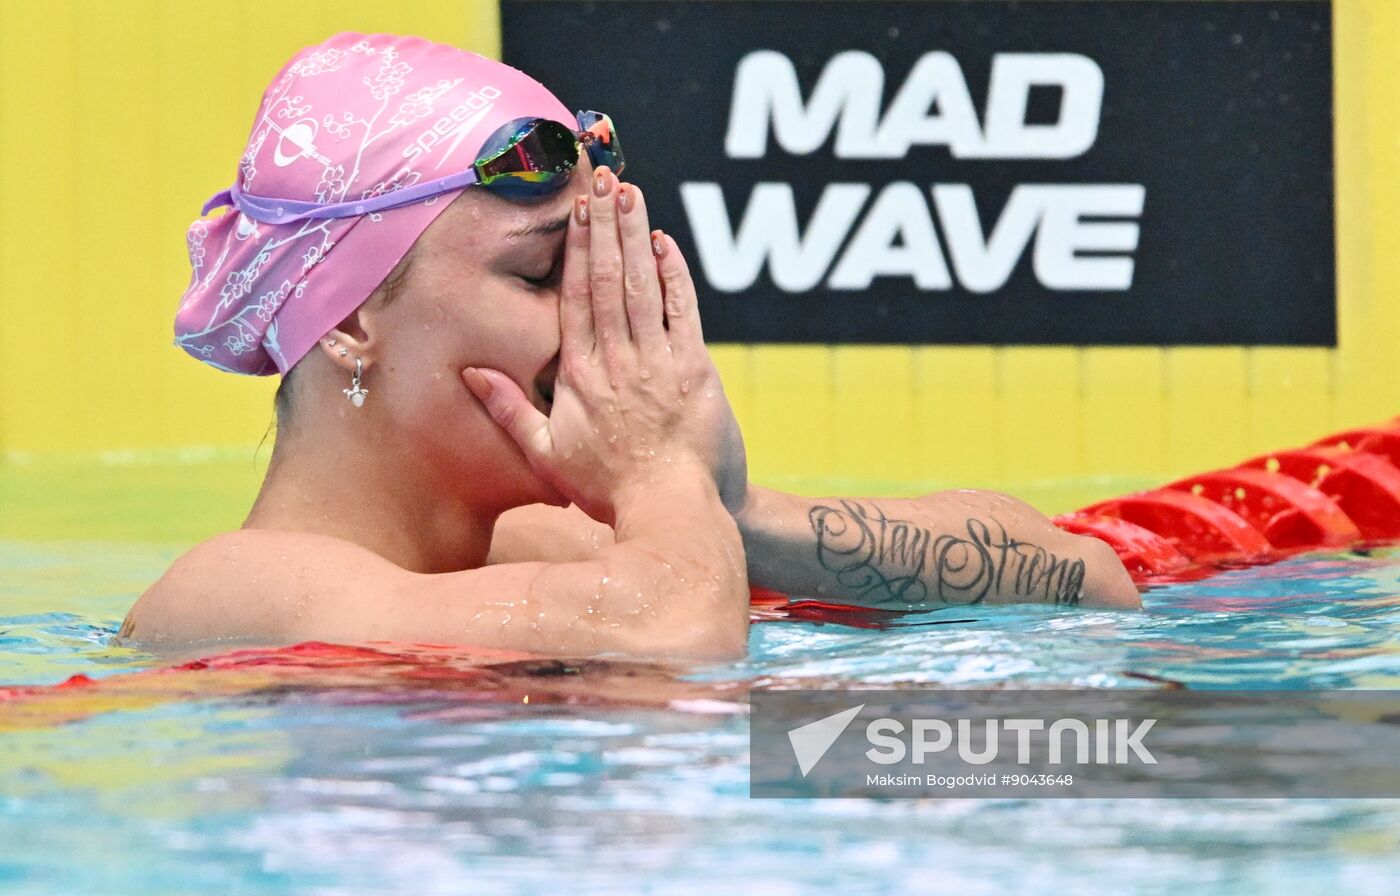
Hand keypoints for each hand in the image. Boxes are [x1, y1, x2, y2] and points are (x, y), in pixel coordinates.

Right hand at [463, 169, 732, 524]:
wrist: (670, 512)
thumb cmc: (607, 488)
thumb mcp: (546, 455)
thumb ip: (509, 410)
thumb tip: (471, 372)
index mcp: (579, 377)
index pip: (573, 299)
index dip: (574, 251)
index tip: (573, 212)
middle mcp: (616, 362)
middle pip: (606, 281)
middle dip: (604, 227)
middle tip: (603, 180)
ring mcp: (657, 364)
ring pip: (642, 287)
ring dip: (635, 237)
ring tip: (629, 194)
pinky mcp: (695, 371)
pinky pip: (683, 312)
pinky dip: (674, 275)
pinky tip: (665, 243)